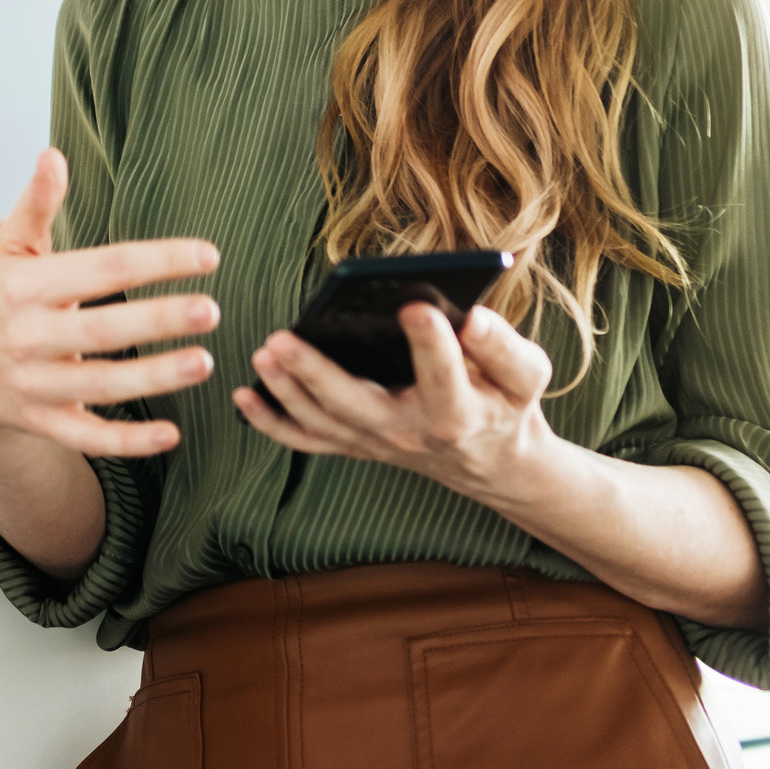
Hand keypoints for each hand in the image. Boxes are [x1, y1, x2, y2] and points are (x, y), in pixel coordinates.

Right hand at [0, 149, 219, 459]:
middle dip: (157, 320)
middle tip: (211, 310)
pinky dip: (128, 442)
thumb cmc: (0, 300)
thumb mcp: (12, 249)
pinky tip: (171, 433)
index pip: (101, 268)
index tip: (207, 255)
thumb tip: (53, 155)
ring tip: (203, 362)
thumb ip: (37, 205)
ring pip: (100, 386)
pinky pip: (88, 437)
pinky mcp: (45, 424)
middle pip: (101, 330)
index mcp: (28, 287)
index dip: (155, 260)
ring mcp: (35, 385)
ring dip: (154, 378)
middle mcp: (28, 337)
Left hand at [235, 301, 557, 502]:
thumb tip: (473, 317)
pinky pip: (309, 441)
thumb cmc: (506, 404)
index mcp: (460, 411)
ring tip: (264, 352)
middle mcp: (410, 433)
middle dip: (316, 372)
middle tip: (282, 338)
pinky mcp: (356, 444)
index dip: (432, 343)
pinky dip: (273, 424)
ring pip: (324, 423)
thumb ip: (504, 348)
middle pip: (357, 405)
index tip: (415, 306)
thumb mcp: (526, 375)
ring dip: (286, 391)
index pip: (444, 376)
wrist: (492, 462)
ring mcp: (376, 444)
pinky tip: (243, 395)